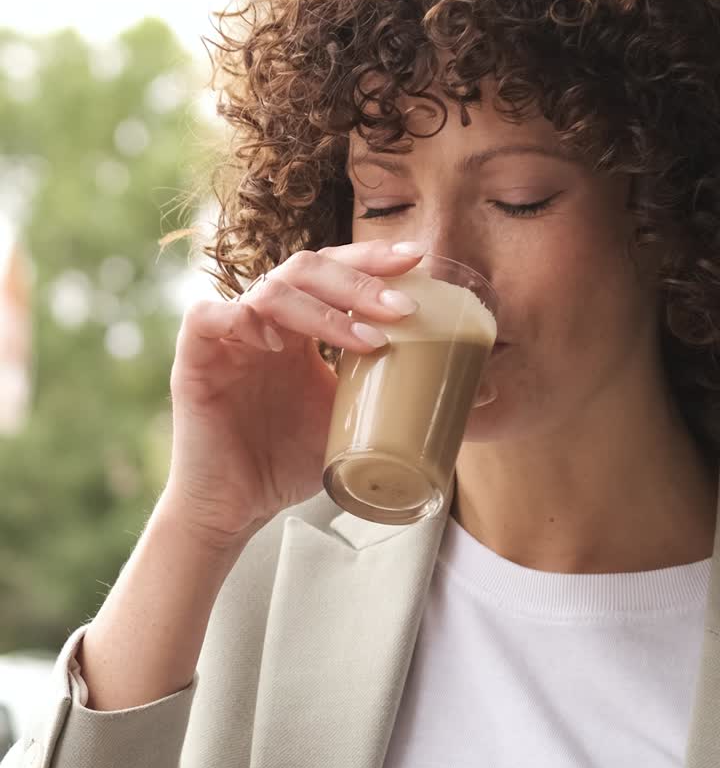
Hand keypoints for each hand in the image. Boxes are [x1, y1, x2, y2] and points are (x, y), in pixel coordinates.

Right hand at [163, 239, 423, 544]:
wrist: (235, 507)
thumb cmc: (287, 463)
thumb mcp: (352, 421)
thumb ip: (395, 394)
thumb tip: (480, 392)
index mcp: (298, 325)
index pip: (334, 273)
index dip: (371, 261)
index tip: (418, 260)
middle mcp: (264, 318)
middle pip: (309, 267)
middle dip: (361, 279)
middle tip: (405, 303)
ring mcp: (229, 331)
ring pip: (273, 288)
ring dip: (325, 308)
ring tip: (369, 337)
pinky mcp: (195, 354)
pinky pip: (213, 315)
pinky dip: (247, 318)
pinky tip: (280, 341)